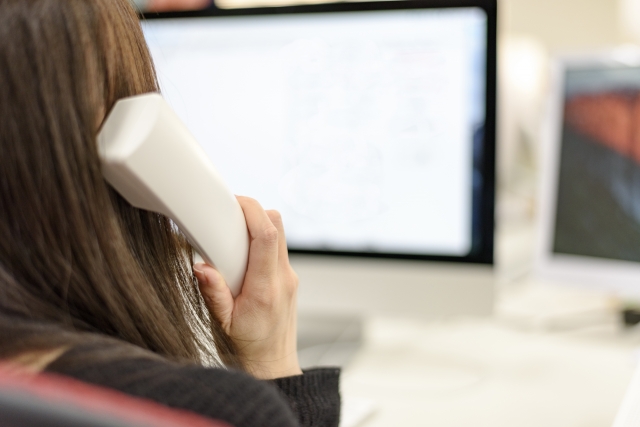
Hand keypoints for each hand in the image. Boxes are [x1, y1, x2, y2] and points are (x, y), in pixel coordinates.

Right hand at [193, 196, 301, 378]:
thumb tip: (200, 266)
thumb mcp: (223, 324)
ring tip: (231, 235)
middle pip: (278, 225)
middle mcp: (283, 278)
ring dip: (258, 225)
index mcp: (266, 288)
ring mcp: (289, 277)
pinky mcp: (288, 278)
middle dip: (254, 211)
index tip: (233, 202)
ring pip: (280, 234)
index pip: (267, 236)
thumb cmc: (247, 348)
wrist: (272, 365)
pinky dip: (261, 240)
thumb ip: (213, 294)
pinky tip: (241, 254)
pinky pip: (278, 247)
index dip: (252, 211)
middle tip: (228, 215)